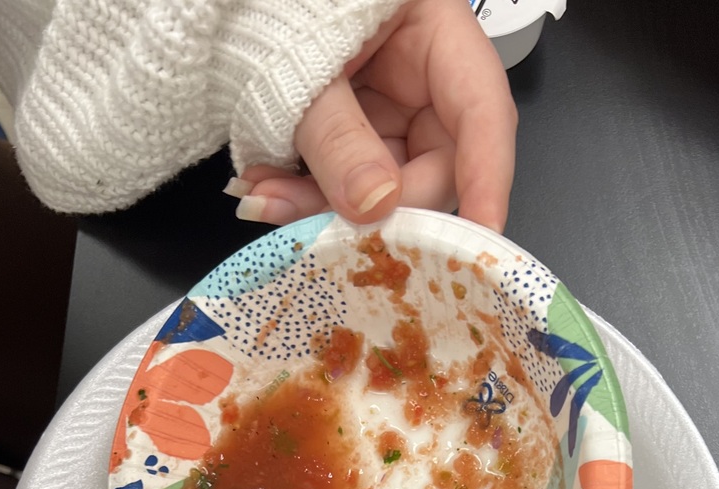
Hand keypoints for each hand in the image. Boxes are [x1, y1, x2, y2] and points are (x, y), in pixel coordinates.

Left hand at [231, 0, 516, 231]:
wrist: (230, 1)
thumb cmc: (271, 0)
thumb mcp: (304, 56)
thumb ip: (337, 133)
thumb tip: (373, 206)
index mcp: (437, 30)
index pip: (483, 114)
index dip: (488, 180)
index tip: (481, 236)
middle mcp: (423, 78)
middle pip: (433, 168)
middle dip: (375, 209)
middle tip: (318, 228)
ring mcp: (388, 108)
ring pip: (382, 187)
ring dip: (323, 207)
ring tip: (267, 200)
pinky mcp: (353, 133)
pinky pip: (344, 182)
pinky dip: (304, 194)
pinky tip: (267, 190)